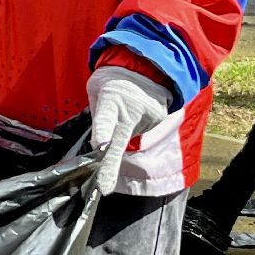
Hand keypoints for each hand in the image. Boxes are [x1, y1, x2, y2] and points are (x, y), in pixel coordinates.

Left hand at [87, 66, 170, 194]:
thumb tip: (99, 143)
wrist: (148, 66)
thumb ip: (97, 115)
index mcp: (111, 101)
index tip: (100, 145)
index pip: (105, 118)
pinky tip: (136, 111)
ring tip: (125, 109)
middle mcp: (131, 112)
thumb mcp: (96, 89)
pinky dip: (136, 126)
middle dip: (110, 167)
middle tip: (104, 188)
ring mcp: (147, 118)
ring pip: (129, 137)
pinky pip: (141, 132)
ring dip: (124, 130)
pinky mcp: (158, 123)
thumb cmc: (114, 79)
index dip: (103, 132)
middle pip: (120, 143)